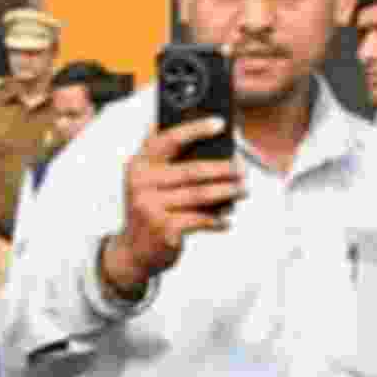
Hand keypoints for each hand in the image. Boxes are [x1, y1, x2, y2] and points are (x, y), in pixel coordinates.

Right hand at [99, 116, 241, 297]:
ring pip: (200, 195)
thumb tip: (212, 139)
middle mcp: (141, 182)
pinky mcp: (163, 228)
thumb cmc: (151, 209)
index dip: (195, 129)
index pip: (168, 139)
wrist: (132, 252)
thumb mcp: (150, 182)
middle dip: (224, 169)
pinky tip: (227, 220)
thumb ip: (169, 160)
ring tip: (243, 190)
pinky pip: (200, 219)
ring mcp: (150, 206)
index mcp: (139, 164)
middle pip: (192, 170)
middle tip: (243, 169)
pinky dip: (217, 220)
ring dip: (227, 192)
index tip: (221, 123)